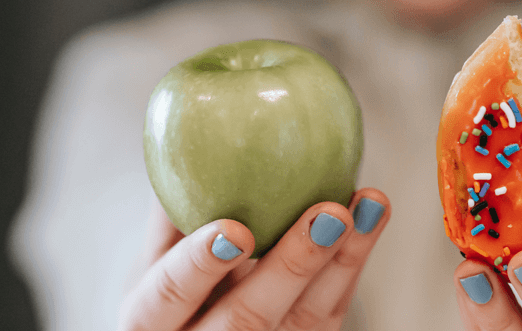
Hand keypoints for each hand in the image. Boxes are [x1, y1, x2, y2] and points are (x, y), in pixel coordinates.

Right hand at [118, 188, 390, 329]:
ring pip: (305, 320)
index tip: (233, 229)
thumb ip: (169, 214)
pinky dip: (351, 263)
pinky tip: (369, 218)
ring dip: (343, 259)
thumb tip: (183, 132)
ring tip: (368, 205)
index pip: (169, 295)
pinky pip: (331, 312)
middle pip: (248, 318)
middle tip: (329, 213)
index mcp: (151, 320)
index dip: (199, 265)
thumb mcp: (155, 262)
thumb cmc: (174, 291)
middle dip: (293, 265)